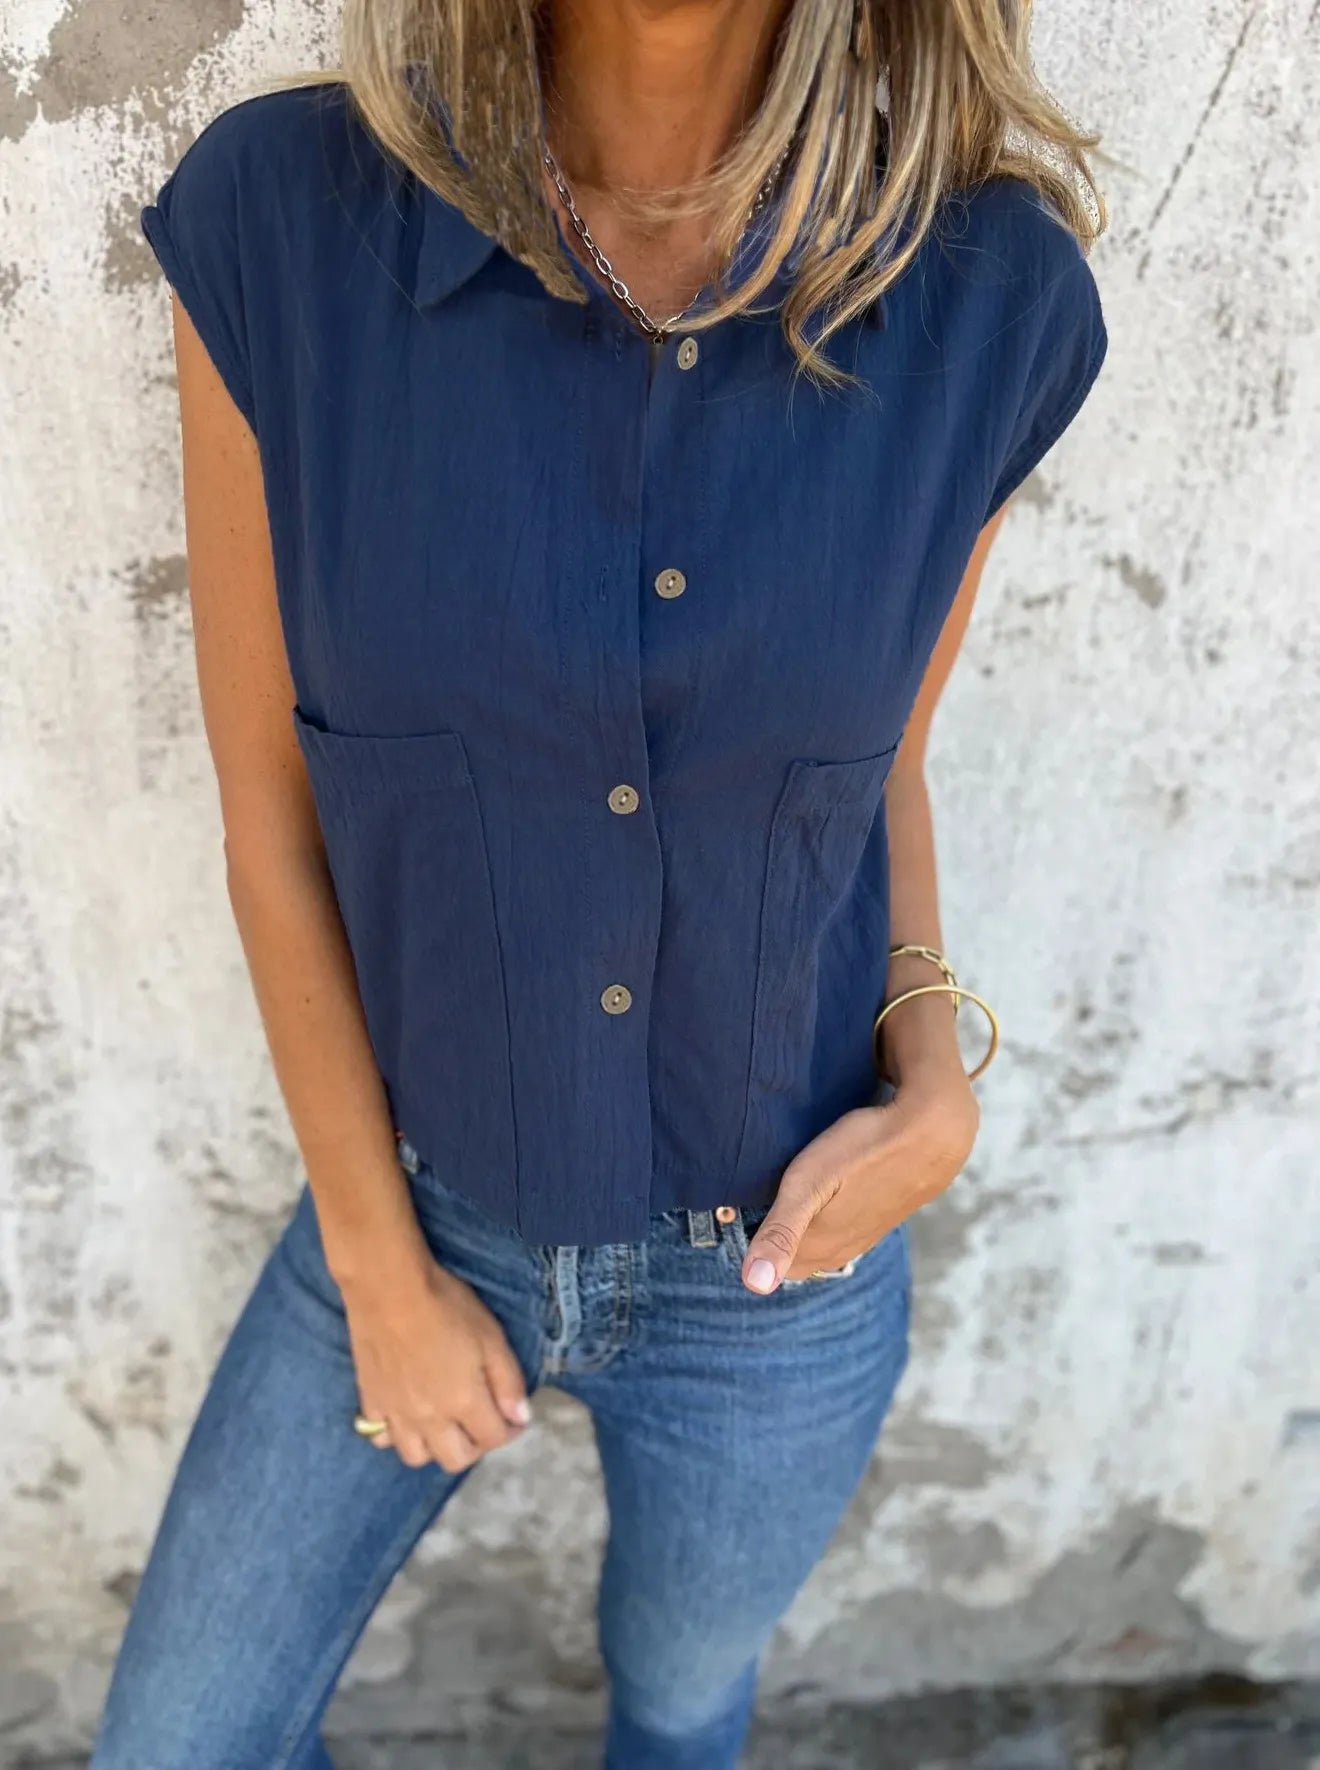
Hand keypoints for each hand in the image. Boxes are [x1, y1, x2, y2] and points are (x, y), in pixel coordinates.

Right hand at [342, 1255, 531, 1470]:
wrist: (388, 1288)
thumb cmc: (446, 1306)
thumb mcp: (491, 1337)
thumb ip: (509, 1382)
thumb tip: (520, 1418)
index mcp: (463, 1402)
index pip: (493, 1439)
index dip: (510, 1430)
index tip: (513, 1417)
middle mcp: (429, 1419)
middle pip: (455, 1459)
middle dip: (476, 1446)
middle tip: (481, 1421)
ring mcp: (395, 1414)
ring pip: (416, 1457)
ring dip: (435, 1447)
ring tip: (443, 1422)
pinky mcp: (370, 1401)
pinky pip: (381, 1437)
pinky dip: (396, 1434)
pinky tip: (405, 1412)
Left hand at [740, 1069, 978, 1292]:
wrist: (930, 1135)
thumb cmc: (862, 1152)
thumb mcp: (808, 1186)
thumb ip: (781, 1233)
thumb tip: (754, 1286)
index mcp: (822, 1246)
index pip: (775, 1265)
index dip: (756, 1243)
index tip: (740, 1213)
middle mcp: (843, 1247)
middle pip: (798, 1255)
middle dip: (777, 1239)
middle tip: (759, 1202)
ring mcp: (866, 1231)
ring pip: (823, 1240)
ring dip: (804, 1227)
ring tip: (788, 1195)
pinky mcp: (883, 1213)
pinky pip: (846, 1225)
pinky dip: (831, 1215)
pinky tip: (830, 1193)